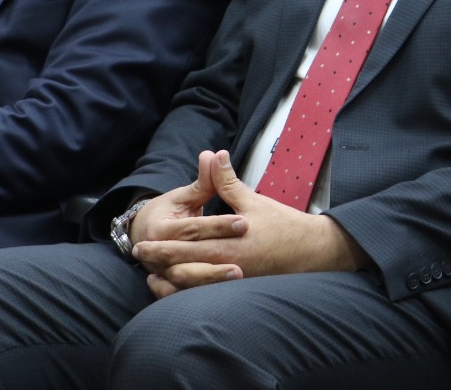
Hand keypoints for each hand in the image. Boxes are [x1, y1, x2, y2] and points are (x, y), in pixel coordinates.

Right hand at [128, 150, 245, 282]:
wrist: (143, 234)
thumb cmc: (168, 211)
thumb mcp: (183, 196)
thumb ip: (203, 181)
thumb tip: (216, 155)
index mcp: (160, 228)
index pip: (193, 228)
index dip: (218, 225)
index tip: (244, 223)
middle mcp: (156, 253)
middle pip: (189, 257)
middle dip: (217, 258)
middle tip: (246, 258)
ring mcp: (162, 272)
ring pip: (187, 280)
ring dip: (212, 279)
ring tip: (240, 276)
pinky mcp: (169, 284)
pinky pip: (185, 293)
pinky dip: (202, 294)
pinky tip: (225, 294)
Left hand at [133, 150, 366, 297]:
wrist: (311, 251)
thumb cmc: (282, 225)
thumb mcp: (252, 201)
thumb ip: (227, 182)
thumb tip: (213, 154)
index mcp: (229, 243)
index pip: (188, 245)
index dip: (162, 244)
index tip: (142, 240)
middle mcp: (229, 265)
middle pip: (185, 267)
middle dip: (160, 261)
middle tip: (139, 254)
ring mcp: (234, 281)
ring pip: (195, 287)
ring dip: (171, 282)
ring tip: (151, 277)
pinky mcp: (240, 289)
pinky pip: (209, 296)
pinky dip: (190, 294)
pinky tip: (179, 289)